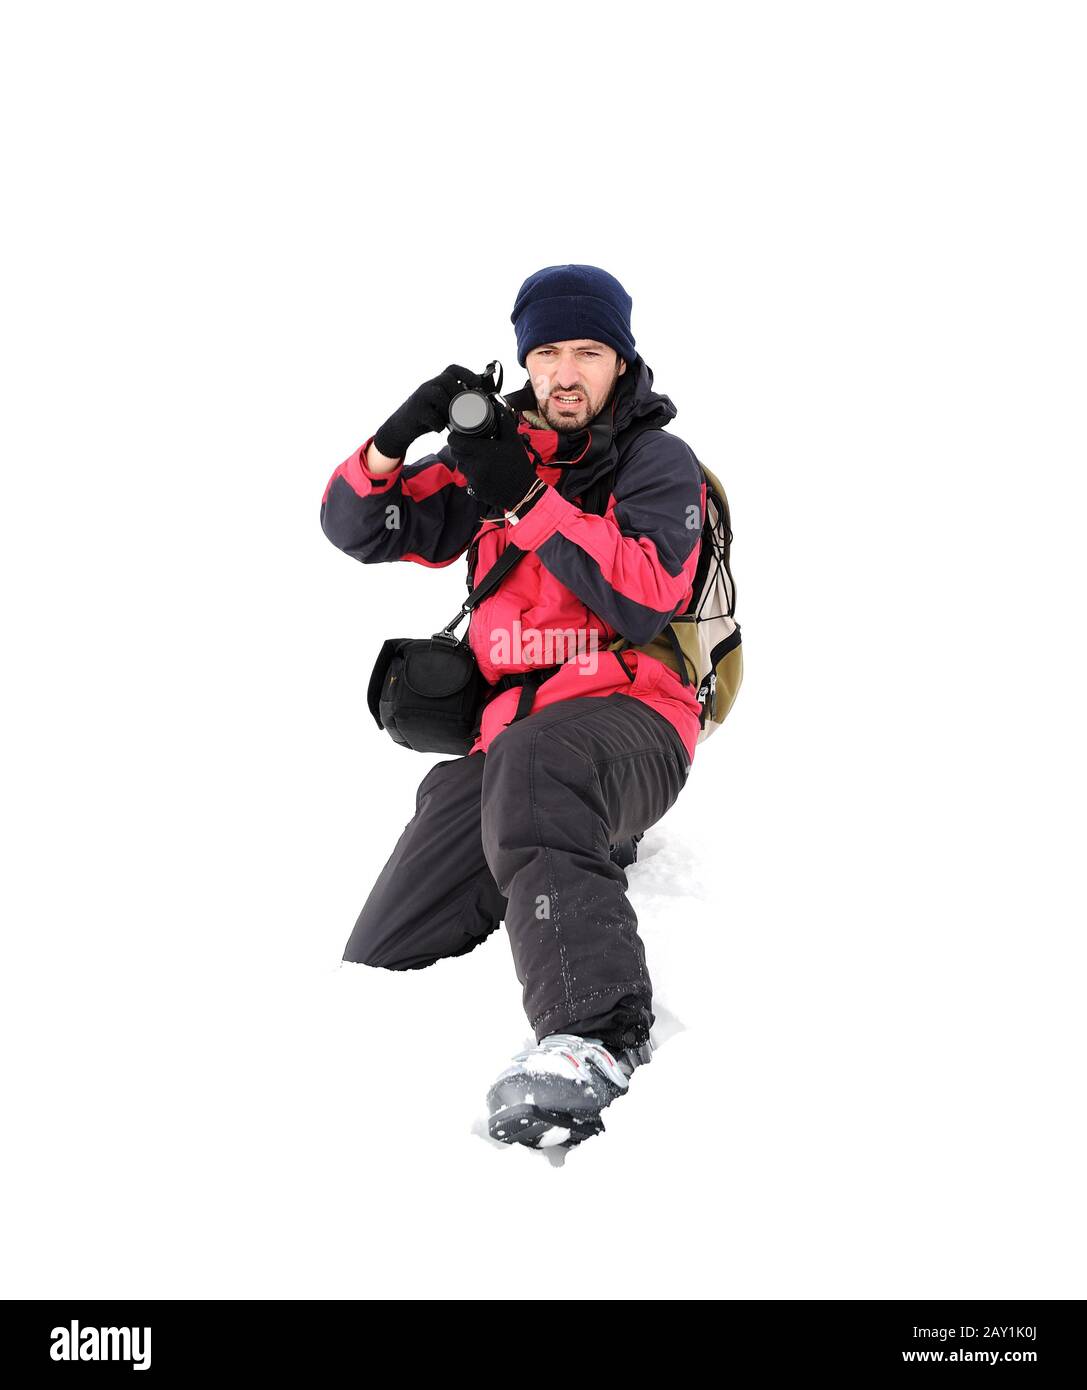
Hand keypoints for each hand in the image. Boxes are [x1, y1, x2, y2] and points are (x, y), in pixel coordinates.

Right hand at [373, 364, 487, 460]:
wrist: (402, 427)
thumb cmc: (428, 416)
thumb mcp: (442, 406)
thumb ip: (457, 402)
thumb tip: (482, 404)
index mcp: (437, 383)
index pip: (452, 369)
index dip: (466, 373)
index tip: (477, 383)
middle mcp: (428, 386)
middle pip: (446, 379)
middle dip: (459, 394)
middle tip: (465, 410)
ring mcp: (420, 397)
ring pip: (438, 394)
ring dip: (449, 408)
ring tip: (452, 421)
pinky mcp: (414, 412)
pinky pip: (430, 415)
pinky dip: (439, 424)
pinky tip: (440, 429)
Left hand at [447, 407, 543, 513]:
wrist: (524, 493)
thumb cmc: (519, 465)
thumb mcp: (513, 441)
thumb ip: (504, 422)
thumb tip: (497, 406)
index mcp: (481, 451)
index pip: (455, 442)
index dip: (452, 437)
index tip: (456, 434)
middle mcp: (474, 465)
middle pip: (455, 454)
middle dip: (458, 448)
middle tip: (465, 444)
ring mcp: (474, 479)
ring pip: (461, 467)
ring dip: (465, 461)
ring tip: (475, 457)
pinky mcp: (475, 491)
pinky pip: (468, 480)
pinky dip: (472, 475)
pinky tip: (483, 472)